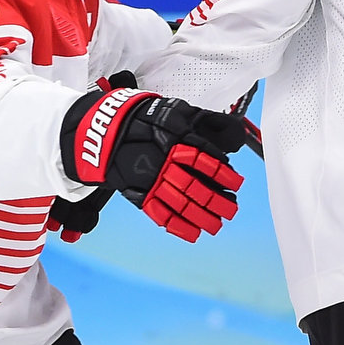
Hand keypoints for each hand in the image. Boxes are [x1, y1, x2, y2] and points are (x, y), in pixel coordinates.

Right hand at [60, 87, 246, 242]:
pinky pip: (159, 214)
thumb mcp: (177, 111)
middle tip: (231, 209)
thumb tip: (232, 132)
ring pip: (180, 204)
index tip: (235, 182)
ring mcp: (151, 181)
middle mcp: (164, 164)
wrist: (108, 128)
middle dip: (217, 201)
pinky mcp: (139, 194)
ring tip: (217, 225)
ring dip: (201, 217)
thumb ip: (203, 122)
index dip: (222, 174)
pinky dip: (177, 226)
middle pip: (195, 187)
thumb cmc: (145, 119)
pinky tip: (194, 233)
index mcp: (175, 143)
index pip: (204, 161)